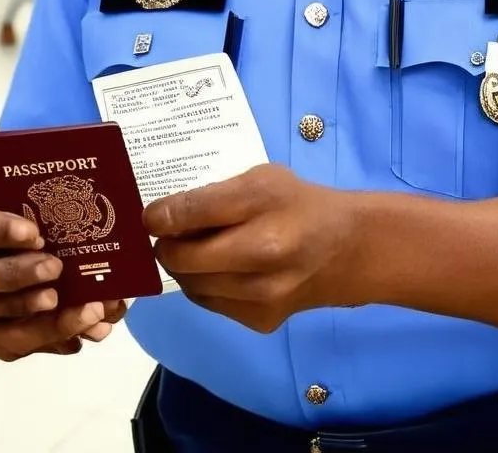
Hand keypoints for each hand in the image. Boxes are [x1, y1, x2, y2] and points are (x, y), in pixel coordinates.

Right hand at [0, 180, 126, 360]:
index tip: (34, 233)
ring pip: (9, 327)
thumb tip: (63, 201)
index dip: (2, 231)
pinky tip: (89, 330)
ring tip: (91, 309)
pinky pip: (20, 346)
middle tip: (58, 268)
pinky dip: (58, 339)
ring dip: (54, 322)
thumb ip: (13, 192)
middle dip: (27, 276)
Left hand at [143, 164, 361, 333]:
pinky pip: (209, 303)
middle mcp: (261, 251)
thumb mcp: (261, 178)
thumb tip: (165, 215)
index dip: (159, 216)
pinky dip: (203, 286)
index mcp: (261, 202)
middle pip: (182, 258)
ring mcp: (261, 292)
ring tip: (191, 252)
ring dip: (182, 269)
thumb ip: (215, 194)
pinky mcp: (261, 320)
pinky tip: (217, 271)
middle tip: (166, 237)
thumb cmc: (298, 203)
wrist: (347, 250)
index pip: (191, 211)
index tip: (150, 217)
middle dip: (165, 247)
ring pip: (191, 285)